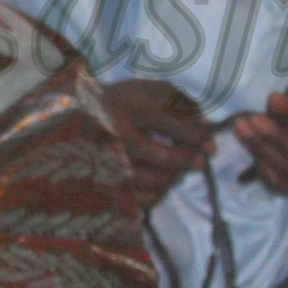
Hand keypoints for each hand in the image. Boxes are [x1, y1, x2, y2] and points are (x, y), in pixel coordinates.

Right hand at [102, 78, 217, 206]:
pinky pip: (137, 198)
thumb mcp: (147, 90)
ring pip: (149, 180)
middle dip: (185, 161)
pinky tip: (160, 182)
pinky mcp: (102, 181)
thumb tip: (208, 127)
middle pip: (157, 155)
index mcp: (127, 104)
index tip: (210, 145)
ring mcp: (105, 159)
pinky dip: (155, 193)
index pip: (168, 121)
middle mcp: (113, 132)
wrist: (76, 117)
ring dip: (172, 178)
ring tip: (178, 171)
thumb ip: (180, 103)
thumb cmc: (121, 101)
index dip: (195, 136)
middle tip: (200, 163)